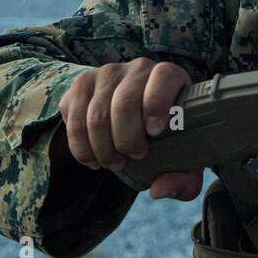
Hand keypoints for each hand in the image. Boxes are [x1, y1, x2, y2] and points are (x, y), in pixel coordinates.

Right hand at [56, 58, 202, 201]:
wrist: (135, 115)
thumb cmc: (167, 137)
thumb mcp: (183, 158)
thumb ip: (184, 180)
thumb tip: (158, 190)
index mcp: (170, 76)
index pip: (163, 77)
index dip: (157, 103)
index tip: (155, 132)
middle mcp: (137, 68)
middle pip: (123, 104)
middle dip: (125, 140)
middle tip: (132, 158)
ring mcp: (106, 74)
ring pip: (96, 116)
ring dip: (102, 149)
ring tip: (113, 163)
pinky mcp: (81, 85)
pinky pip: (74, 120)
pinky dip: (81, 148)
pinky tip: (94, 158)